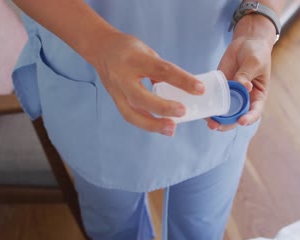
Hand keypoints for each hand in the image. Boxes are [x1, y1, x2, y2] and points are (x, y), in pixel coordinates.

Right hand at [89, 32, 204, 135]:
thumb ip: (162, 70)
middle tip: (182, 112)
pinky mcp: (115, 101)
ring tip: (171, 129)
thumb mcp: (147, 52)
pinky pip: (130, 116)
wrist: (100, 49)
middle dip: (163, 108)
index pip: (162, 70)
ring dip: (152, 124)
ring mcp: (116, 91)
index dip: (182, 80)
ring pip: (132, 114)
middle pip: (141, 97)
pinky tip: (160, 127)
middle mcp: (123, 77)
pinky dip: (146, 124)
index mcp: (135, 59)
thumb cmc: (128, 49)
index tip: (199, 89)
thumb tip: (183, 87)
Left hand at [208, 15, 273, 131]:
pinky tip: (200, 107)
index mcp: (257, 96)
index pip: (255, 112)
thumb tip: (241, 86)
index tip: (241, 121)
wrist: (246, 42)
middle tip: (216, 126)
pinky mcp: (220, 88)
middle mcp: (244, 99)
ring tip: (207, 121)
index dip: (249, 119)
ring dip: (214, 118)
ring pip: (223, 112)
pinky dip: (207, 104)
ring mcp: (231, 94)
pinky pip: (213, 99)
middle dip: (226, 124)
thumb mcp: (254, 62)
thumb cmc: (256, 53)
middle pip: (236, 117)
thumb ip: (246, 74)